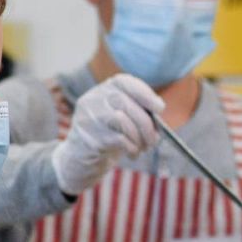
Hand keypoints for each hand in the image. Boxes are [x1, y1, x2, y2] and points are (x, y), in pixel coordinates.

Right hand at [52, 74, 163, 193]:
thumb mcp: (123, 119)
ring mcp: (87, 118)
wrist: (82, 159)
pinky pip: (118, 139)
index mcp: (103, 90)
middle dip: (146, 123)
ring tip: (142, 148)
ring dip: (139, 138)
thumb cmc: (109, 136)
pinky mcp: (88, 137)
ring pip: (122, 121)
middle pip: (124, 103)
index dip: (144, 93)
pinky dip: (132, 148)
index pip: (123, 82)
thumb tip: (158, 109)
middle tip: (155, 139)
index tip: (160, 108)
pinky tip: (131, 153)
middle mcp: (93, 99)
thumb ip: (138, 110)